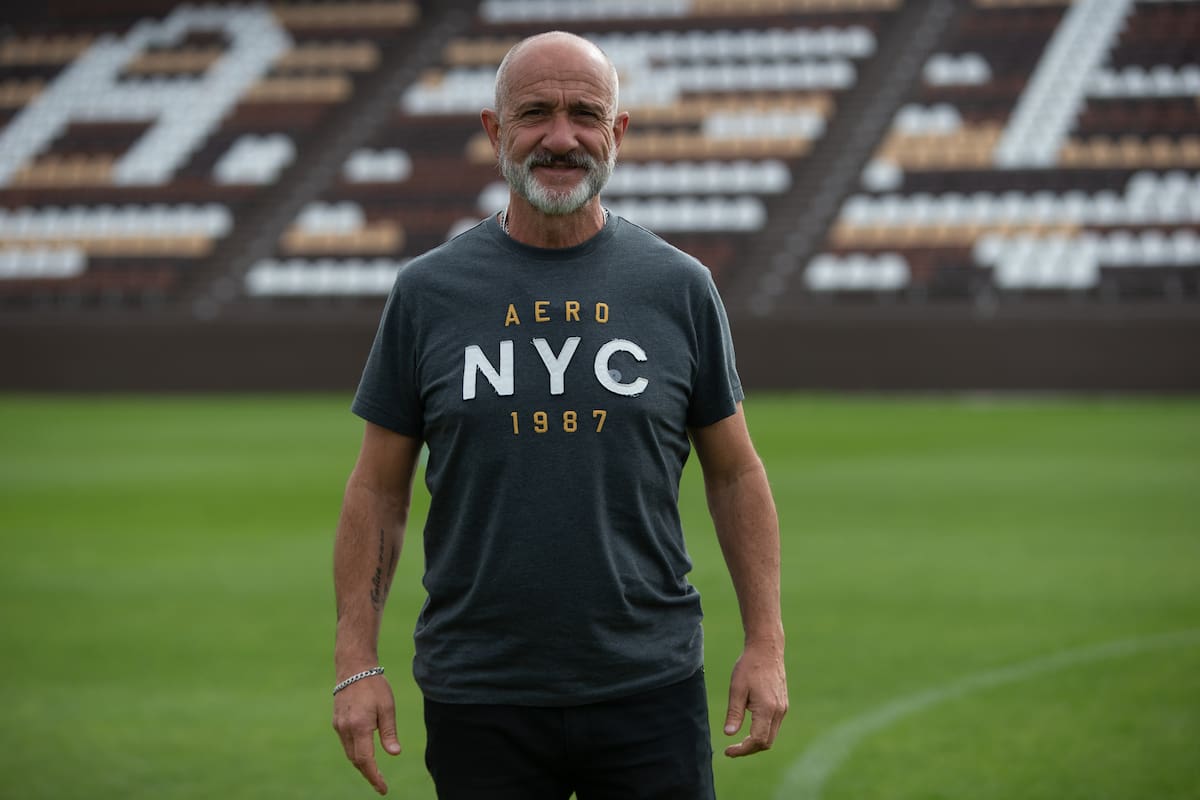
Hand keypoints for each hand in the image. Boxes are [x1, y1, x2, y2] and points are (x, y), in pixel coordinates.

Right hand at [332, 673, 401, 793]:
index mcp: (359, 726)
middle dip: (368, 773)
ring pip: (349, 753)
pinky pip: (346, 743)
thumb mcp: (387, 707)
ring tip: (375, 772)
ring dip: (361, 764)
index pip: (366, 760)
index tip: (383, 789)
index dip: (374, 777)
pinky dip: (355, 752)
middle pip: (356, 760)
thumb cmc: (374, 685)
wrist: (353, 668)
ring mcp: (338, 726)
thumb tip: (394, 753)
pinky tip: (365, 753)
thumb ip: (389, 732)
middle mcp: (345, 729)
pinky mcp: (337, 722)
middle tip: (381, 784)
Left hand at [723, 642, 787, 757]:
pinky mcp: (783, 705)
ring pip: (771, 735)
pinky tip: (749, 727)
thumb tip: (729, 734)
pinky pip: (774, 726)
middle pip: (766, 742)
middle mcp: (778, 711)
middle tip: (731, 749)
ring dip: (756, 741)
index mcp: (767, 708)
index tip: (727, 751)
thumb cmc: (749, 666)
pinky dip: (762, 732)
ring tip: (738, 741)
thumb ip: (734, 713)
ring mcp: (783, 708)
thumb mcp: (736, 689)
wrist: (766, 649)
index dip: (742, 750)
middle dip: (749, 749)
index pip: (757, 740)